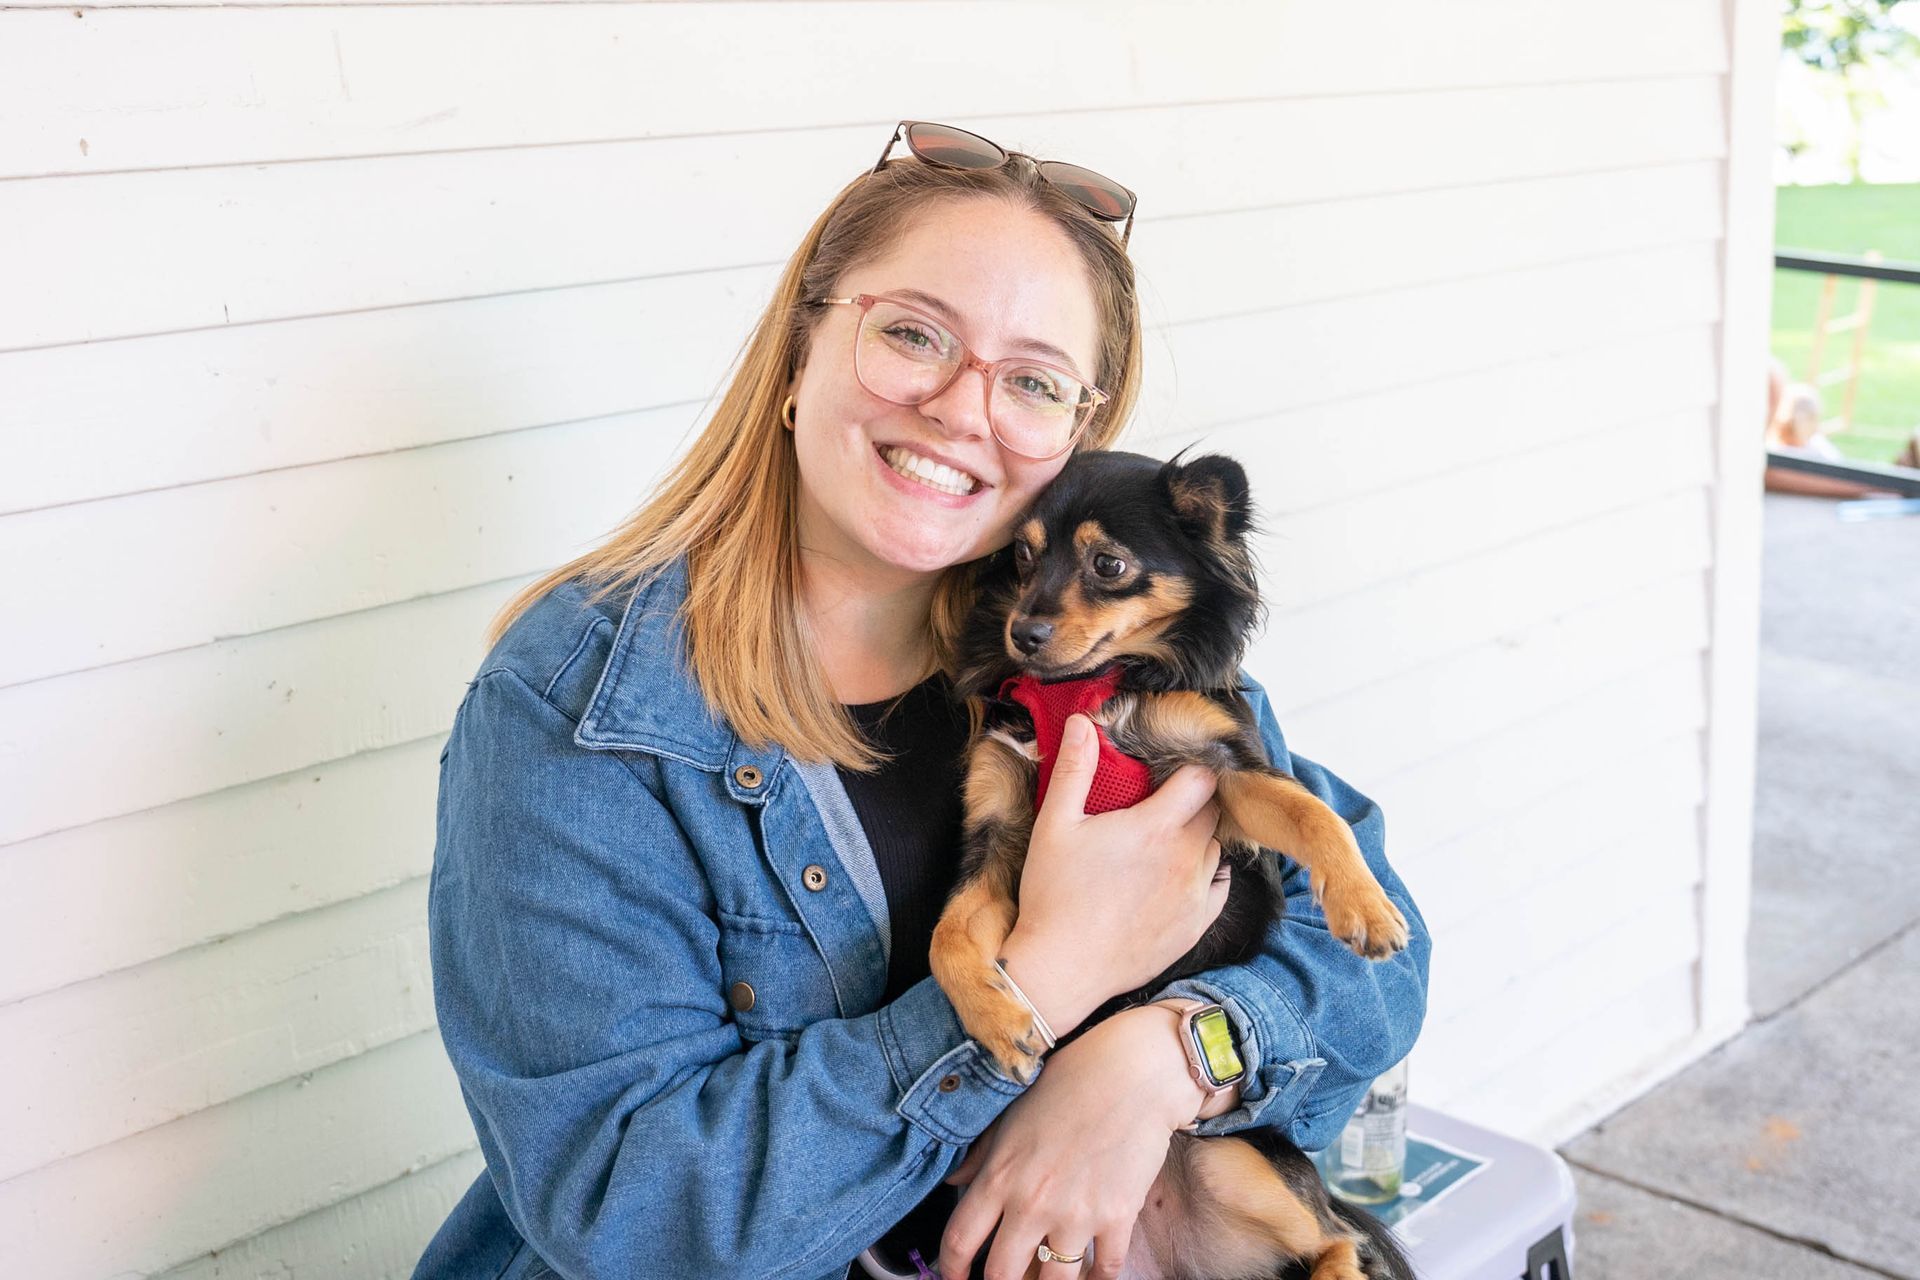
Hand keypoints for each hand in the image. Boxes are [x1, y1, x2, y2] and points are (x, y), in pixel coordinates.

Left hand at [936, 1006, 1205, 1279]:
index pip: (960, 1241)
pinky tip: (1093, 1273)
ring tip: (1048, 1274)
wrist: (1133, 1073)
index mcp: (1001, 1175)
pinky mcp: (1118, 1218)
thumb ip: (981, 1154)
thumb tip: (953, 1181)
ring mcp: (1076, 1214)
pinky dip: (1099, 1278)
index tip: (954, 1277)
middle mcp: (1033, 1202)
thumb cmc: (1070, 1083)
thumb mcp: (1012, 1115)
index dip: (951, 1269)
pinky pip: (1106, 1270)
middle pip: (1002, 1275)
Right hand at [998, 714, 1229, 1035]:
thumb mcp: (1055, 824)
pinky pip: (1219, 887)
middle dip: (1191, 803)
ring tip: (1162, 845)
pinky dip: (1205, 876)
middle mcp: (1187, 858)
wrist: (1063, 969)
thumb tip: (1082, 721)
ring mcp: (1196, 895)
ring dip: (1197, 840)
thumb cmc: (1054, 895)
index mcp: (1156, 826)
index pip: (1201, 780)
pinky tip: (1176, 877)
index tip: (1167, 776)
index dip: (1187, 772)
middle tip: (1158, 808)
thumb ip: (1075, 768)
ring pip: (1216, 849)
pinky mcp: (1197, 926)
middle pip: (1211, 812)